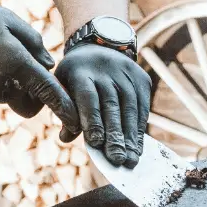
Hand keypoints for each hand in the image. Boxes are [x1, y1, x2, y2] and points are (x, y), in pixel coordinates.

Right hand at [0, 1, 73, 118]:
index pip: (48, 90)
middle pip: (31, 102)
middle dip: (35, 95)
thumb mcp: (5, 19)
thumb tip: (49, 65)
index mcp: (15, 61)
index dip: (65, 107)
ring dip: (9, 84)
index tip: (76, 120)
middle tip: (26, 73)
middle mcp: (1, 83)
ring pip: (10, 97)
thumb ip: (33, 41)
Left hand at [54, 45, 151, 165]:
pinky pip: (143, 108)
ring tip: (129, 159)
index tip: (96, 143)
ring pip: (130, 108)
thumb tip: (66, 138)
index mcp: (81, 71)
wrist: (100, 46)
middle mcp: (106, 70)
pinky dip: (139, 130)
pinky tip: (137, 148)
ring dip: (130, 137)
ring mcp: (127, 73)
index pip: (88, 97)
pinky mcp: (142, 79)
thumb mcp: (63, 86)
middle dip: (114, 134)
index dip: (92, 120)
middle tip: (116, 159)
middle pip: (111, 105)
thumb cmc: (76, 76)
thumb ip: (64, 111)